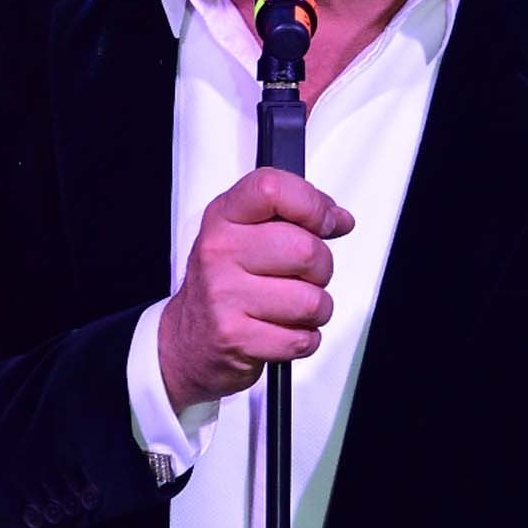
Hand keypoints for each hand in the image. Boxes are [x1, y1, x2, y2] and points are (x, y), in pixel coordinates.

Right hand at [159, 168, 354, 410]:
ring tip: (292, 306)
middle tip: (304, 275)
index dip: (312, 205)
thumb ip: (295, 217)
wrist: (190, 338)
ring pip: (312, 300)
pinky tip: (283, 329)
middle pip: (306, 250)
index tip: (322, 222)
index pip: (272, 189)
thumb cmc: (226, 282)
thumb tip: (338, 219)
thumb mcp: (246, 234)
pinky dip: (304, 338)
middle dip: (321, 268)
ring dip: (316, 309)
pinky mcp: (235, 337)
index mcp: (224, 216)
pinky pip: (302, 338)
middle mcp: (219, 251)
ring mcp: (224, 295)